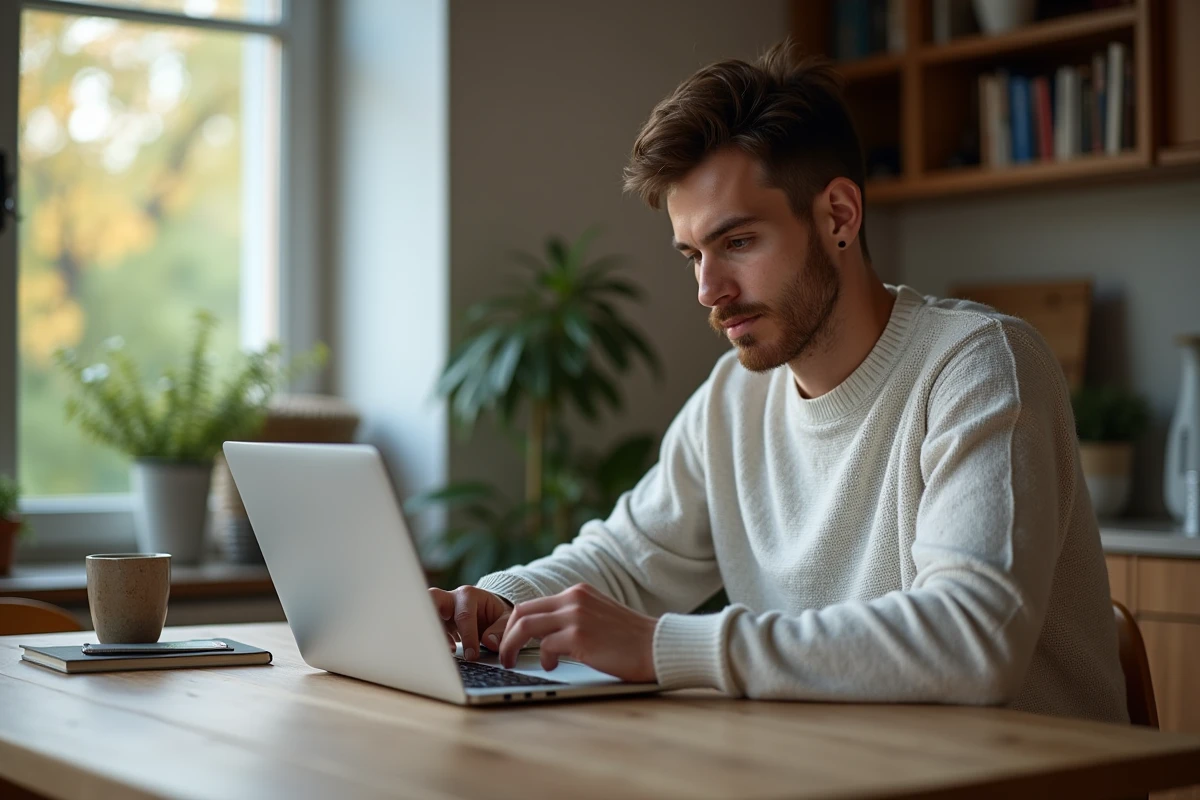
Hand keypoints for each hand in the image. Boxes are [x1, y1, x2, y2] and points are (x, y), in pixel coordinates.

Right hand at [428, 585, 512, 660]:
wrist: (490, 612)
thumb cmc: (497, 614)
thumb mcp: (506, 618)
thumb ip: (501, 629)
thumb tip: (490, 642)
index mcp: (468, 595)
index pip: (464, 615)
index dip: (468, 637)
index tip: (472, 655)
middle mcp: (450, 599)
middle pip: (432, 598)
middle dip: (431, 615)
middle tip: (439, 639)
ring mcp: (440, 610)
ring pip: (425, 614)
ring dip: (430, 632)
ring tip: (444, 652)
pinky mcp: (436, 622)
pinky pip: (427, 629)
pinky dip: (433, 641)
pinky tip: (446, 652)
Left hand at [499, 583, 657, 682]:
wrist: (657, 646)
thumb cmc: (630, 640)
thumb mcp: (598, 616)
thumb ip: (573, 617)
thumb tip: (543, 635)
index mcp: (578, 592)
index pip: (533, 603)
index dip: (514, 624)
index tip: (509, 641)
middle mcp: (574, 598)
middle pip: (522, 611)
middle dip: (506, 634)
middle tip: (504, 653)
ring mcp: (576, 616)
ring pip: (526, 626)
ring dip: (512, 646)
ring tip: (513, 662)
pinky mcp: (579, 636)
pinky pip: (545, 646)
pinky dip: (542, 659)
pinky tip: (551, 666)